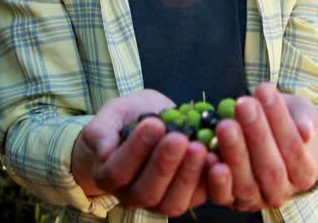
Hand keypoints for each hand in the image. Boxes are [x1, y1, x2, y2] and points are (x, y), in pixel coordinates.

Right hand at [71, 89, 207, 215]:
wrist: (152, 125)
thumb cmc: (130, 119)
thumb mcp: (113, 114)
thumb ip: (102, 131)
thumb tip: (104, 151)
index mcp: (109, 175)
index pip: (117, 171)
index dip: (135, 150)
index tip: (153, 124)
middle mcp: (133, 195)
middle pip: (147, 191)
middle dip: (164, 164)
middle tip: (178, 138)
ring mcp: (161, 200)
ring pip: (172, 202)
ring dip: (187, 176)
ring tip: (198, 147)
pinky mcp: (188, 198)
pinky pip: (198, 197)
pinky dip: (208, 180)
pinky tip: (215, 157)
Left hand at [206, 83, 317, 210]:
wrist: (269, 145)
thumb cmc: (286, 124)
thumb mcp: (301, 115)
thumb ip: (307, 120)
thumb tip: (306, 131)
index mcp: (304, 173)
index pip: (294, 149)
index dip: (280, 120)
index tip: (265, 91)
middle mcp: (281, 192)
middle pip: (270, 168)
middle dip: (256, 134)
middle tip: (243, 104)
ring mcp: (255, 200)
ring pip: (246, 183)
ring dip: (235, 153)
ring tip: (225, 124)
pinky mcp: (230, 201)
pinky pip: (223, 195)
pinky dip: (216, 179)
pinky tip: (209, 154)